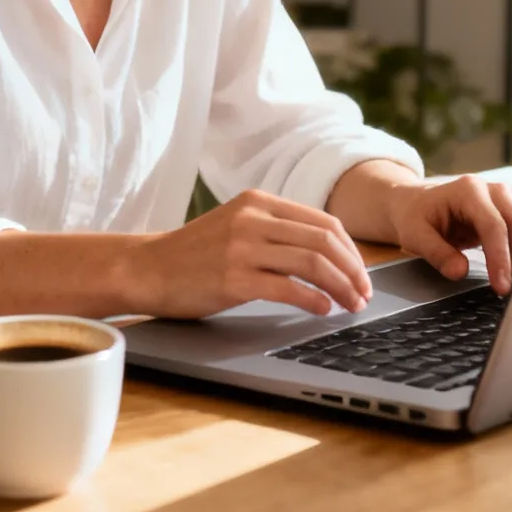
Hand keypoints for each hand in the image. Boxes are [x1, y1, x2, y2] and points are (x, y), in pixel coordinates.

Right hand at [121, 191, 371, 319]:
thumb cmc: (195, 254)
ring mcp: (242, 247)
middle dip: (354, 271)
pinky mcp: (232, 278)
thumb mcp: (237, 226)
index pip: (324, 223)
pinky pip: (287, 287)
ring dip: (340, 287)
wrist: (147, 268)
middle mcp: (252, 218)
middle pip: (324, 242)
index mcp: (258, 201)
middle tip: (364, 295)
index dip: (352, 252)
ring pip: (312, 263)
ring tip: (350, 305)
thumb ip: (276, 231)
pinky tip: (323, 309)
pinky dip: (313, 299)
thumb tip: (329, 256)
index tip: (362, 275)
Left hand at [386, 176, 511, 294]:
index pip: (493, 225)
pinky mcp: (510, 209)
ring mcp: (504, 197)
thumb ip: (436, 253)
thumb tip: (460, 271)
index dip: (500, 257)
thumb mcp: (414, 235)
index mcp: (468, 190)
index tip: (502, 285)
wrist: (417, 204)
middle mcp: (491, 189)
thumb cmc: (416, 217)